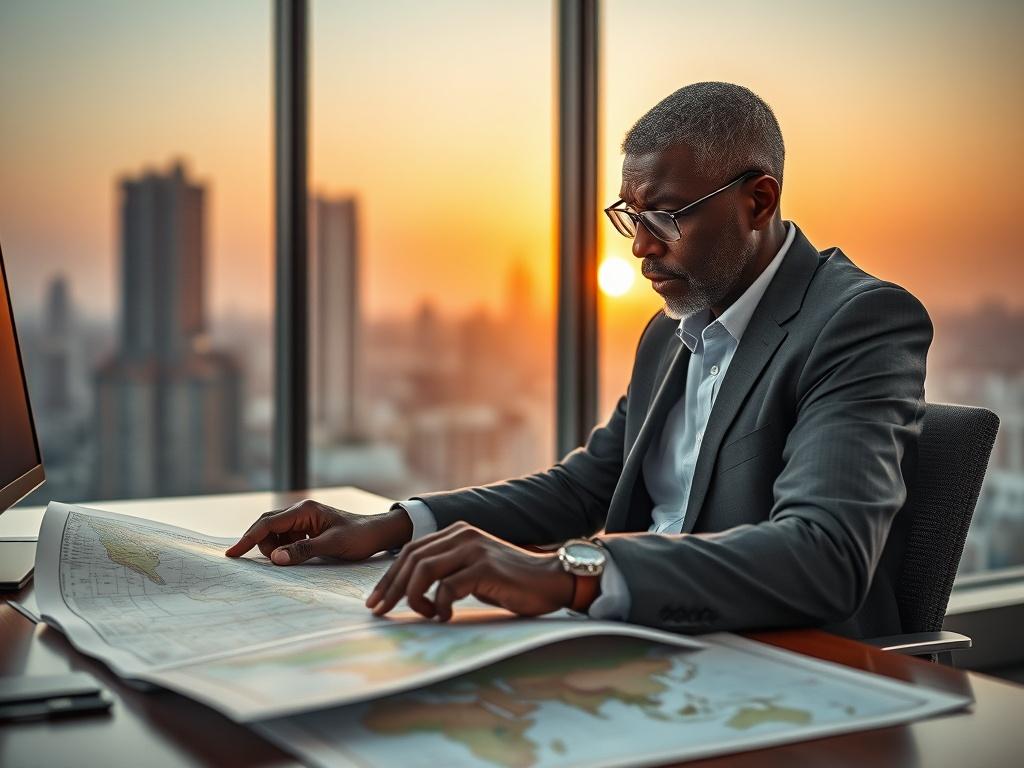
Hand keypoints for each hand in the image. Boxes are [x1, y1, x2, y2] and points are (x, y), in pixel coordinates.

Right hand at [224, 499, 412, 564]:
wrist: (377, 533)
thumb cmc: (359, 537)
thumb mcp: (333, 545)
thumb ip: (303, 551)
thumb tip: (275, 559)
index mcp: (305, 510)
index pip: (268, 523)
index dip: (248, 539)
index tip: (232, 554)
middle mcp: (300, 511)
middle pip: (267, 526)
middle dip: (262, 545)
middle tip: (275, 562)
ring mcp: (303, 519)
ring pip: (274, 533)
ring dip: (275, 548)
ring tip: (292, 559)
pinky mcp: (306, 528)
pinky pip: (285, 537)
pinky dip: (283, 548)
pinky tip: (294, 556)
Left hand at [365, 521, 576, 620]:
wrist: (551, 580)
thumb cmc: (510, 582)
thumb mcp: (472, 570)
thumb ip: (446, 572)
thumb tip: (410, 592)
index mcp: (457, 532)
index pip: (411, 551)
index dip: (389, 576)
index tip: (376, 600)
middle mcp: (463, 534)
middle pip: (412, 559)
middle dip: (391, 588)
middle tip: (380, 612)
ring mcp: (474, 549)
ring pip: (424, 570)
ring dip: (414, 597)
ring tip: (422, 615)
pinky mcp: (485, 567)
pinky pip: (448, 587)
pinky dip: (439, 606)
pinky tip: (446, 617)